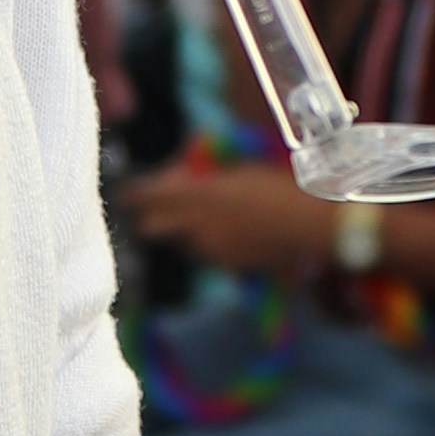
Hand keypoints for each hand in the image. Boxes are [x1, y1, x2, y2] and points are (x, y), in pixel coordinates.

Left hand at [118, 159, 337, 284]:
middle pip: (156, 226)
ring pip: (184, 239)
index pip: (151, 195)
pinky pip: (209, 252)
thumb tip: (186, 175)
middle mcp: (198, 225)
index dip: (135, 194)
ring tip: (207, 216)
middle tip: (155, 209)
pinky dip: (211, 242)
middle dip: (153, 217)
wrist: (309, 223)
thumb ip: (208, 175)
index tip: (125, 193)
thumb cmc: (278, 186)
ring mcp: (212, 248)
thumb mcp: (240, 170)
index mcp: (199, 195)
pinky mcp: (229, 265)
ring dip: (186, 229)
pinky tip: (232, 231)